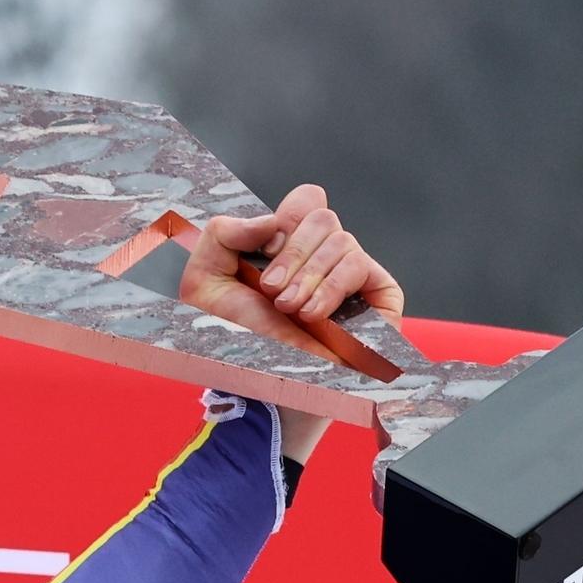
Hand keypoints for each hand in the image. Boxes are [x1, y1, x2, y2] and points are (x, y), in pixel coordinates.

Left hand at [181, 184, 402, 347]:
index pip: (307, 200)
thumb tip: (274, 220)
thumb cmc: (230, 339)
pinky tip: (312, 315)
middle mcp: (323, 256)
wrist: (256, 383)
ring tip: (288, 308)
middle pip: (323, 215)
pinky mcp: (378, 297)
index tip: (265, 251)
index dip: (288, 217)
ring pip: (342, 240)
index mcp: (289, 246)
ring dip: (309, 275)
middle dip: (292, 252)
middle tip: (272, 290)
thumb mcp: (203, 278)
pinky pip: (362, 267)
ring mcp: (352, 275)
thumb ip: (225, 232)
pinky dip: (333, 286)